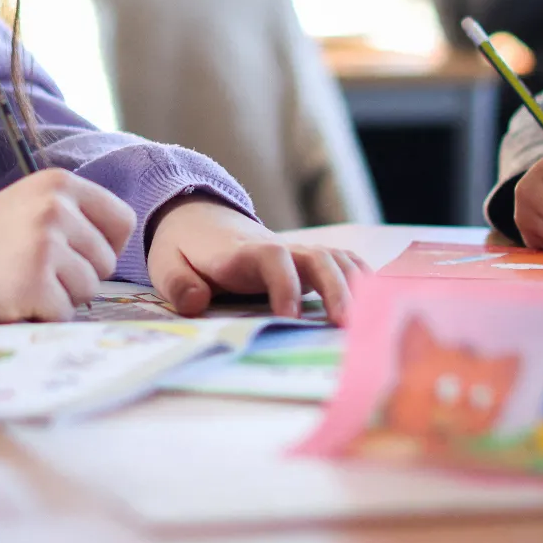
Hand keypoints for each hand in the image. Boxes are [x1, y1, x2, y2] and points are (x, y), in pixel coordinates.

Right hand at [0, 168, 136, 321]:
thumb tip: (122, 244)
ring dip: (63, 295)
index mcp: (59, 183)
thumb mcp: (34, 203)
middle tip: (38, 267)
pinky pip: (65, 312)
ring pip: (90, 289)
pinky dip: (44, 314)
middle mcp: (55, 208)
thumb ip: (77, 213)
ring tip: (27, 280)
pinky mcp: (34, 282)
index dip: (106, 245)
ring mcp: (44, 244)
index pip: (122, 221)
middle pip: (107, 261)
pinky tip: (17, 296)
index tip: (77, 252)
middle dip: (80, 274)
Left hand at [145, 197, 366, 324]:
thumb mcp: (166, 264)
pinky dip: (360, 279)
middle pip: (318, 257)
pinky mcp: (306, 260)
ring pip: (336, 259)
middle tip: (345, 325)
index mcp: (242, 253)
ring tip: (369, 322)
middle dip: (335, 289)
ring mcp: (296, 253)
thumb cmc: (185, 248)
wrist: (198, 217)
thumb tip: (196, 305)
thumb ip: (179, 284)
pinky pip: (342, 263)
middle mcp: (278, 249)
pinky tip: (376, 305)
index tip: (288, 315)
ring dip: (355, 287)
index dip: (283, 283)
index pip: (271, 257)